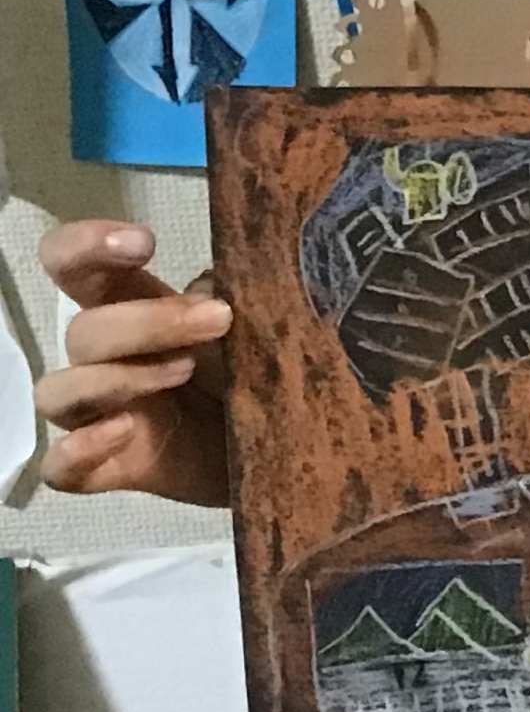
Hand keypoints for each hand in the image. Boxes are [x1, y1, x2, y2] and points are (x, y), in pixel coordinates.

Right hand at [34, 221, 233, 506]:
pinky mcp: (112, 468)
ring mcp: (102, 415)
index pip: (73, 266)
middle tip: (219, 320)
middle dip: (148, 322)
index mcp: (132, 307)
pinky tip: (124, 431)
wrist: (288, 446)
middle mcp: (106, 358)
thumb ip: (238, 295)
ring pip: (60, 391)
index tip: (142, 243)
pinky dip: (80, 450)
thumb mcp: (257, 326)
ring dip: (118, 377)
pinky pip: (61, 466)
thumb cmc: (261, 372)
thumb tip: (219, 284)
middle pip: (83, 331)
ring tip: (185, 371)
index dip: (86, 246)